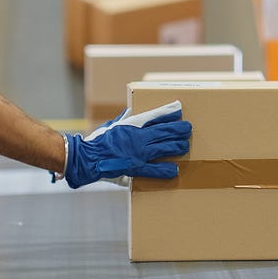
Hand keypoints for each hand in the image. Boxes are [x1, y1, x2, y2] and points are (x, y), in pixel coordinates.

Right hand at [64, 101, 190, 188]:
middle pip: (164, 131)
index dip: (168, 112)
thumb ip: (125, 119)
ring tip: (185, 145)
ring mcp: (139, 153)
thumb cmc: (99, 141)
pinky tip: (175, 170)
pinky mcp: (136, 167)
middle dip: (179, 129)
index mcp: (132, 126)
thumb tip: (132, 110)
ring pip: (165, 148)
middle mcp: (138, 138)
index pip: (154, 116)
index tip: (179, 108)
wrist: (88, 158)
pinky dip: (166, 170)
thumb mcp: (112, 125)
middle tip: (188, 128)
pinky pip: (155, 170)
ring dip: (177, 146)